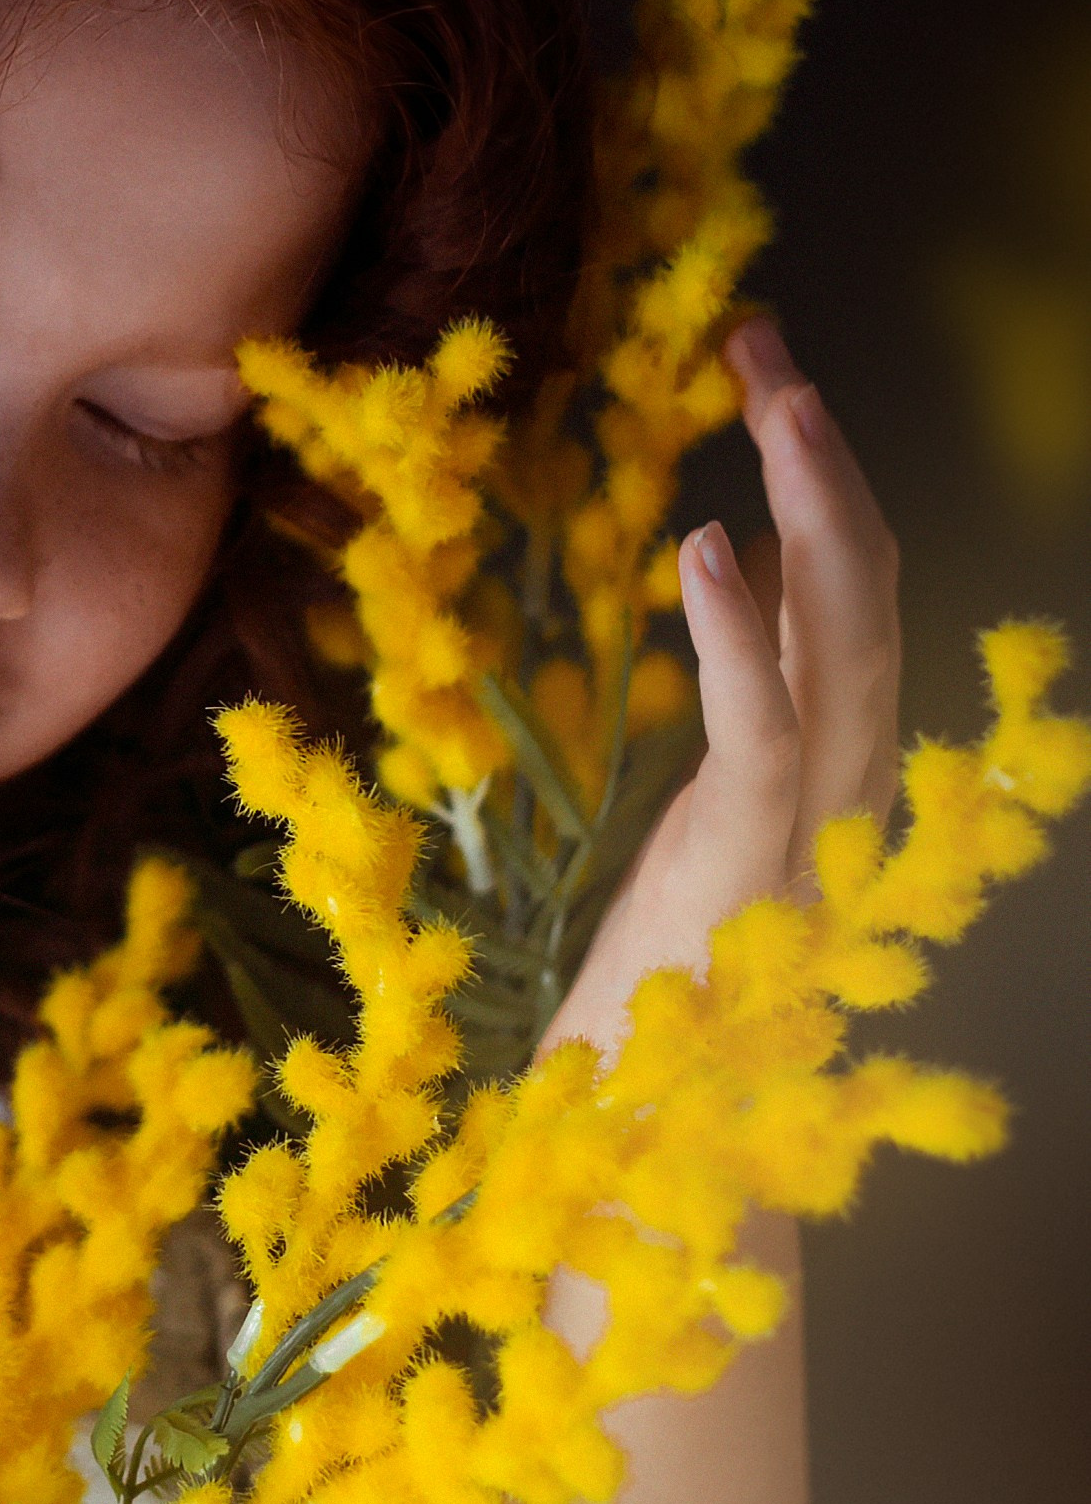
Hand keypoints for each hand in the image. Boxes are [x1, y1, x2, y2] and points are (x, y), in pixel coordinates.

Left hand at [547, 318, 901, 1061]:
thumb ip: (712, 760)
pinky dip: (743, 635)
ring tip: (780, 392)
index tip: (763, 365)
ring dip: (820, 505)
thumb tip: (697, 652)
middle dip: (824, 456)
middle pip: (863, 590)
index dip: (813, 476)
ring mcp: (811, 831)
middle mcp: (841, 790)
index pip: (835, 596)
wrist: (640, 1162)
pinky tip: (708, 546)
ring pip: (849, 638)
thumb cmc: (646, 1016)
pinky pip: (767, 735)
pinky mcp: (751, 874)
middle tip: (769, 340)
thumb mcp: (680, 854)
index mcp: (815, 774)